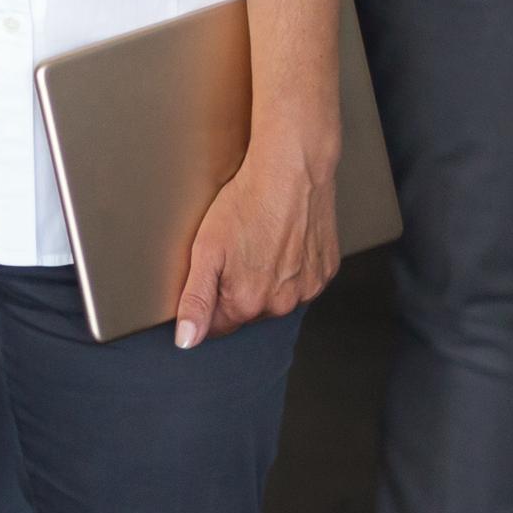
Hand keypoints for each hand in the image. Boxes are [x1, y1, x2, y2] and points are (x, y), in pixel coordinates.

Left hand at [173, 135, 340, 347]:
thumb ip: (195, 300)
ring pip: (277, 296)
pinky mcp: (326, 271)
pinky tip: (281, 241)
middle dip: (237, 289)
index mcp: (248, 303)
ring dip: (266, 279)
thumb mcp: (205, 250)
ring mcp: (308, 289)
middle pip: (249, 310)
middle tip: (233, 251)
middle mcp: (282, 304)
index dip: (207, 303)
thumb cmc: (247, 204)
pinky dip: (291, 268)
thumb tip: (186, 341)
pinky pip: (302, 280)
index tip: (208, 277)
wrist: (291, 172)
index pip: (219, 325)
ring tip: (258, 242)